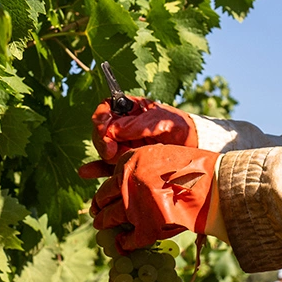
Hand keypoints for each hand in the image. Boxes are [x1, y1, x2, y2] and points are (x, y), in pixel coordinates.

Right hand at [78, 97, 197, 178]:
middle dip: (102, 140)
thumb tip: (112, 131)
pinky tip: (85, 172)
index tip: (104, 129)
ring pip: (104, 149)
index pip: (107, 109)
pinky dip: (96, 169)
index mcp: (130, 111)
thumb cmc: (180, 127)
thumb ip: (137, 125)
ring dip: (103, 155)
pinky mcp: (127, 162)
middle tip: (111, 151)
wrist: (195, 147)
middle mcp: (124, 127)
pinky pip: (108, 165)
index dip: (101, 118)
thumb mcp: (160, 121)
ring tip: (111, 160)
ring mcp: (125, 145)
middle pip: (102, 131)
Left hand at [89, 144, 219, 251]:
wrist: (217, 183)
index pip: (110, 178)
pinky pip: (129, 239)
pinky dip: (125, 243)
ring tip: (101, 227)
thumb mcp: (163, 156)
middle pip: (104, 197)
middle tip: (96, 214)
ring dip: (104, 223)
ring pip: (111, 217)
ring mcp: (136, 205)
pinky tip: (122, 245)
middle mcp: (128, 181)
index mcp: (131, 161)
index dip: (107, 190)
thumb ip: (143, 167)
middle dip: (99, 207)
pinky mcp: (147, 226)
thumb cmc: (196, 168)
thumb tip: (127, 182)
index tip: (103, 197)